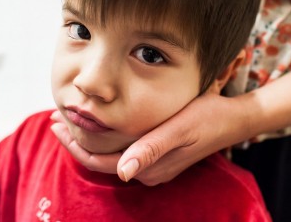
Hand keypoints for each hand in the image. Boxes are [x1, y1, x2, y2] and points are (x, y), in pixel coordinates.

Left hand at [51, 91, 253, 185]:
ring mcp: (154, 164)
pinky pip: (124, 150)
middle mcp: (148, 171)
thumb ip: (151, 149)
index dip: (75, 146)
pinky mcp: (160, 154)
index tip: (56, 124)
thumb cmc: (207, 118)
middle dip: (76, 142)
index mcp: (149, 168)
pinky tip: (101, 123)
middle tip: (56, 119)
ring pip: (111, 156)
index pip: (99, 163)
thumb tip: (121, 172)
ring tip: (72, 119)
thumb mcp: (179, 129)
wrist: (234, 119)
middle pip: (101, 161)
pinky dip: (107, 138)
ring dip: (90, 139)